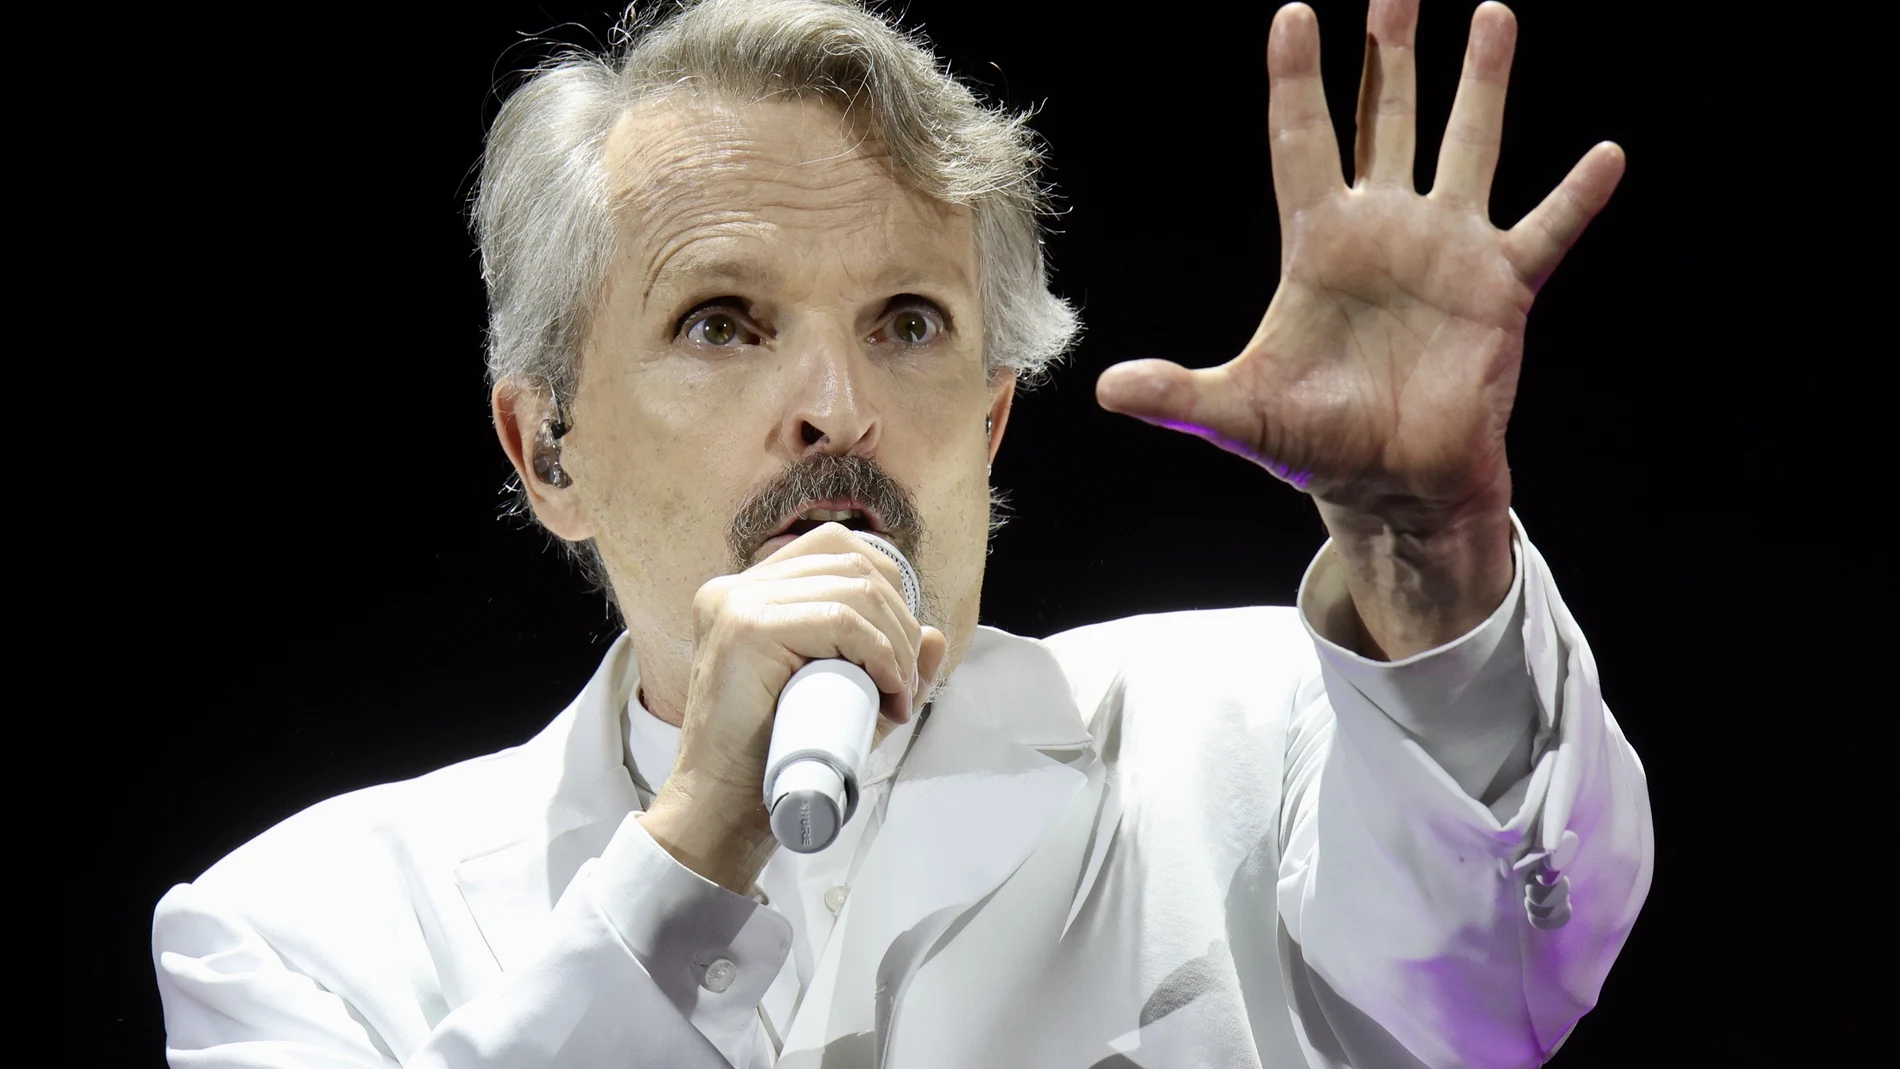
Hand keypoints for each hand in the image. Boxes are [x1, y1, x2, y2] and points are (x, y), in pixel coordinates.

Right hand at [638, 523, 948, 891]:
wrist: (724, 807)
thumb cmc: (777, 757)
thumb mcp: (846, 701)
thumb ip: (889, 666)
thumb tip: (935, 634)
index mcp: (747, 592)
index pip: (834, 546)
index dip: (885, 584)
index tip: (899, 647)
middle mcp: (735, 587)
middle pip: (852, 563)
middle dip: (899, 620)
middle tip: (905, 684)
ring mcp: (736, 603)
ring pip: (854, 589)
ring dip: (896, 642)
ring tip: (897, 692)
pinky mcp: (745, 628)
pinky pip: (839, 619)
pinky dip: (880, 653)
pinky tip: (887, 687)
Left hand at [1096, 0, 1622, 518]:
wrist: (1393, 485)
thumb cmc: (1315, 446)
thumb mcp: (1239, 414)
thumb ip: (1178, 395)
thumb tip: (1105, 389)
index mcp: (1319, 245)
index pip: (1303, 141)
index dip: (1297, 80)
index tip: (1294, 12)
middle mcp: (1385, 231)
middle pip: (1387, 119)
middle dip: (1390, 51)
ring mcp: (1447, 251)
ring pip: (1467, 146)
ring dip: (1481, 83)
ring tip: (1491, 13)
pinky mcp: (1499, 287)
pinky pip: (1545, 230)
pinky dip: (1576, 196)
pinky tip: (1606, 154)